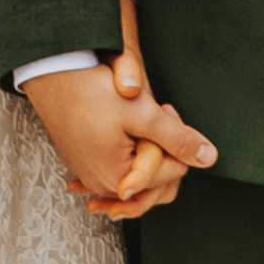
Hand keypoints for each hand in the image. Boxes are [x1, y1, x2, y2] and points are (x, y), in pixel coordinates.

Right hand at [27, 0, 215, 216]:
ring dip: (148, 147)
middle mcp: (104, 186)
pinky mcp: (86, 165)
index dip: (176, 139)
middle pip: (157, 178)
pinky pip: (122, 167)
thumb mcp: (144, 115)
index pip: (173, 171)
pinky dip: (133, 150)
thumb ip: (178, 140)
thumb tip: (210, 159)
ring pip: (141, 172)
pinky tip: (131, 126)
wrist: (52, 77)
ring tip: (140, 116)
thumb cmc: (94, 94)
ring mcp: (92, 177)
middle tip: (155, 113)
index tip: (161, 110)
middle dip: (164, 148)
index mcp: (119, 180)